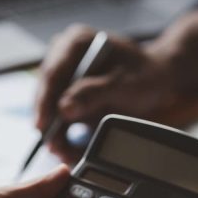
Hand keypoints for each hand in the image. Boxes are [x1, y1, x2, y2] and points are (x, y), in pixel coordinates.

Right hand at [35, 25, 178, 155]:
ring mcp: (63, 75)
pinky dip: (62, 135)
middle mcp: (63, 56)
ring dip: (54, 133)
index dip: (45, 101)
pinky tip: (67, 151)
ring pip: (49, 107)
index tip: (42, 126)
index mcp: (75, 42)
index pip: (53, 73)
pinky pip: (58, 117)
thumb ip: (94, 93)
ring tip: (63, 154)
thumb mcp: (123, 84)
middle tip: (54, 148)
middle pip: (46, 92)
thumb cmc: (143, 75)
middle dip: (49, 122)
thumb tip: (63, 109)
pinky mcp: (66, 94)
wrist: (155, 79)